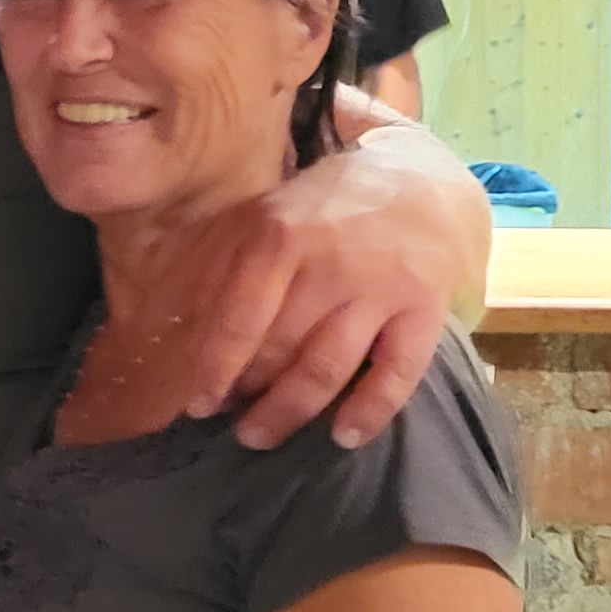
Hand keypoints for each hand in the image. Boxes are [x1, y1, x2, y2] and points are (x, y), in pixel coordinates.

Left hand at [62, 107, 487, 452]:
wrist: (421, 175)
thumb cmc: (328, 207)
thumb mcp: (272, 213)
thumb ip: (234, 262)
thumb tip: (184, 325)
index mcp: (281, 235)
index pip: (240, 319)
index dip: (216, 370)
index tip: (198, 407)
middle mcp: (330, 262)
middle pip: (281, 349)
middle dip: (251, 396)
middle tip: (234, 426)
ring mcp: (381, 286)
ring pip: (328, 367)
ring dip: (292, 411)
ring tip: (264, 436)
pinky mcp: (426, 306)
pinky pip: (396, 373)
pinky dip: (369, 411)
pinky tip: (344, 437)